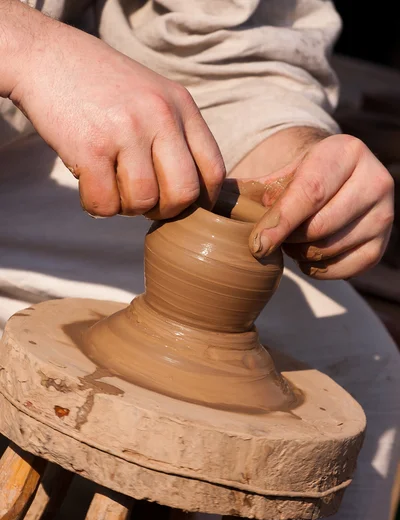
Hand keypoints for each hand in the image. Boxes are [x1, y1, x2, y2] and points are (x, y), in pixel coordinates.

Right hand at [7, 6, 224, 217]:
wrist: (46, 56)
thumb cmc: (102, 86)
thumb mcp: (153, 96)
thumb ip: (176, 134)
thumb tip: (192, 192)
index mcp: (181, 105)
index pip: (213, 170)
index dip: (203, 200)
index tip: (183, 206)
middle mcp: (160, 116)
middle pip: (183, 194)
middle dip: (165, 210)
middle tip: (145, 202)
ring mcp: (126, 131)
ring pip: (143, 202)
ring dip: (126, 207)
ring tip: (112, 185)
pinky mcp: (91, 148)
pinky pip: (105, 204)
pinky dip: (96, 205)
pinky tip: (89, 185)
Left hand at [249, 134, 393, 278]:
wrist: (333, 182)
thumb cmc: (296, 180)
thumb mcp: (275, 175)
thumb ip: (246, 191)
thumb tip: (210, 207)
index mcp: (345, 152)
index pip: (311, 193)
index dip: (280, 223)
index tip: (255, 245)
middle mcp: (375, 179)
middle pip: (321, 226)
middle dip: (289, 239)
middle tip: (272, 238)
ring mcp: (384, 213)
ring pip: (331, 249)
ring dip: (301, 254)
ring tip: (290, 242)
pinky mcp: (383, 243)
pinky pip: (346, 270)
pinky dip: (320, 270)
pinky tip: (308, 257)